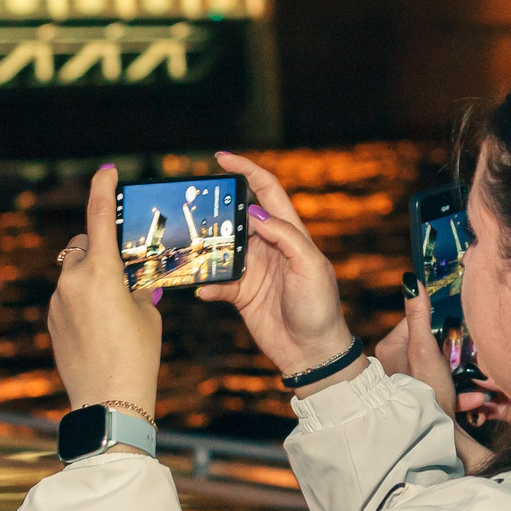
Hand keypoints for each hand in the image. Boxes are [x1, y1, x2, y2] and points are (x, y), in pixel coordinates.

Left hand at [48, 163, 161, 416]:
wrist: (108, 401)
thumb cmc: (137, 356)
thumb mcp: (147, 314)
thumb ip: (136, 289)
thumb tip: (132, 283)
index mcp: (100, 272)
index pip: (99, 217)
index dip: (102, 189)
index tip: (107, 172)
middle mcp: (72, 280)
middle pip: (84, 246)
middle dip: (101, 247)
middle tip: (125, 265)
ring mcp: (57, 301)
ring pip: (75, 272)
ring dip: (93, 277)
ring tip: (116, 306)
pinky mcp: (51, 320)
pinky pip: (68, 296)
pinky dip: (83, 299)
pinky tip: (102, 325)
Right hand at [200, 150, 358, 388]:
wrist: (313, 352)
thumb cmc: (320, 308)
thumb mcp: (310, 267)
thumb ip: (286, 237)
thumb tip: (255, 213)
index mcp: (290, 233)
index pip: (267, 191)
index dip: (247, 170)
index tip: (222, 158)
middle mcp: (269, 246)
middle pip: (237, 216)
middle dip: (217, 207)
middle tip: (194, 204)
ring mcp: (253, 269)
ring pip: (222, 248)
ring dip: (206, 246)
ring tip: (189, 245)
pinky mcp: (241, 294)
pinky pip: (217, 283)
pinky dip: (207, 284)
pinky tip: (203, 289)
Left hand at [375, 277, 493, 471]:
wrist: (429, 433)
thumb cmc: (425, 389)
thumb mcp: (426, 348)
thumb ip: (420, 315)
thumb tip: (412, 280)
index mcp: (391, 346)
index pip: (417, 321)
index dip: (439, 326)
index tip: (455, 334)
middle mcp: (393, 363)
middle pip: (430, 344)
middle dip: (452, 353)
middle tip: (467, 359)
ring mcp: (405, 381)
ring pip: (438, 368)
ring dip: (459, 375)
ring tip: (476, 385)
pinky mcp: (418, 398)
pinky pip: (441, 387)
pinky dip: (458, 392)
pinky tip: (474, 398)